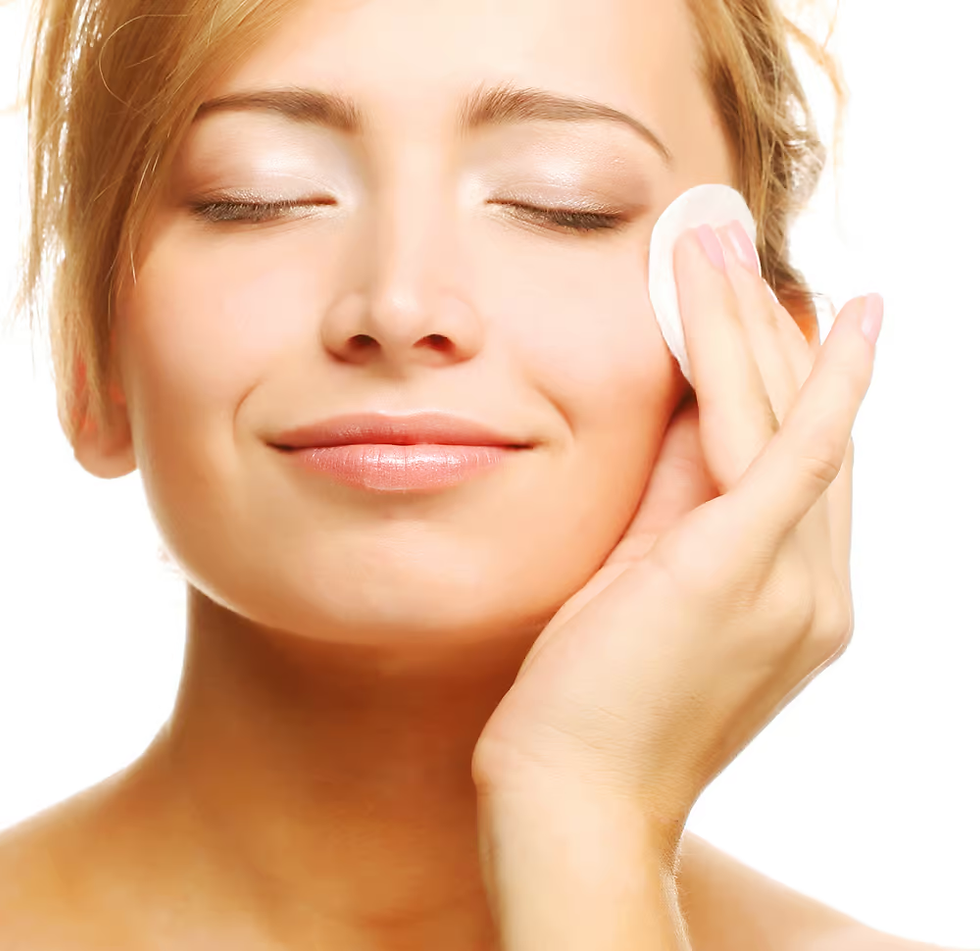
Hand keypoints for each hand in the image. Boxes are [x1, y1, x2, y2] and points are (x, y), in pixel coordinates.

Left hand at [473, 221, 877, 858]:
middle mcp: (814, 591)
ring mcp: (790, 585)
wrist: (571, 800)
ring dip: (760, 324)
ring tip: (726, 241)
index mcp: (792, 600)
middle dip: (776, 330)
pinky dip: (817, 377)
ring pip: (788, 422)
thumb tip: (685, 410)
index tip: (763, 308)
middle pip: (806, 430)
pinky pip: (789, 452)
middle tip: (743, 245)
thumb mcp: (643, 585)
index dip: (789, 378)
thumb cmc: (592, 700)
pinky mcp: (738, 573)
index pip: (799, 464)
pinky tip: (837, 311)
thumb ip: (675, 502)